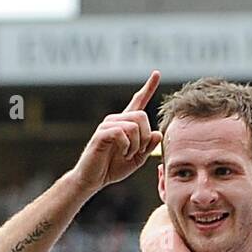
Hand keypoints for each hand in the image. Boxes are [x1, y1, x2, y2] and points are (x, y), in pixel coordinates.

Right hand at [70, 72, 161, 197]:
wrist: (93, 178)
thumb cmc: (113, 168)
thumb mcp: (137, 159)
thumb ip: (148, 147)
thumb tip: (158, 133)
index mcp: (125, 123)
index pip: (138, 101)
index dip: (148, 88)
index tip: (156, 73)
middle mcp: (116, 119)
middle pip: (142, 116)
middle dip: (145, 137)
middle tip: (138, 152)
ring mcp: (108, 125)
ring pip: (134, 126)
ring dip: (136, 145)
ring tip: (127, 154)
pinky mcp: (102, 133)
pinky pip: (123, 133)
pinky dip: (127, 147)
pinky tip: (122, 154)